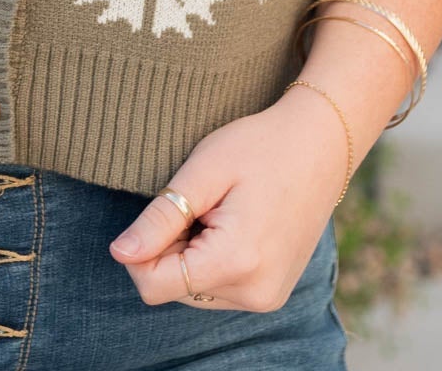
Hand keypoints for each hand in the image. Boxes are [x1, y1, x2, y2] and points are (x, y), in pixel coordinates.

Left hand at [107, 85, 346, 308]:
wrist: (321, 144)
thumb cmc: (259, 147)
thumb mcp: (203, 173)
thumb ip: (160, 218)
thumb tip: (119, 254)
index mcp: (235, 263)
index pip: (153, 285)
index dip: (141, 249)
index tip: (163, 208)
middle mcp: (255, 293)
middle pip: (173, 288)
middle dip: (171, 247)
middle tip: (200, 202)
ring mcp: (267, 297)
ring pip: (194, 289)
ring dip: (192, 253)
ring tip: (220, 210)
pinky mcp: (272, 293)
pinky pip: (219, 287)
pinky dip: (212, 258)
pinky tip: (234, 222)